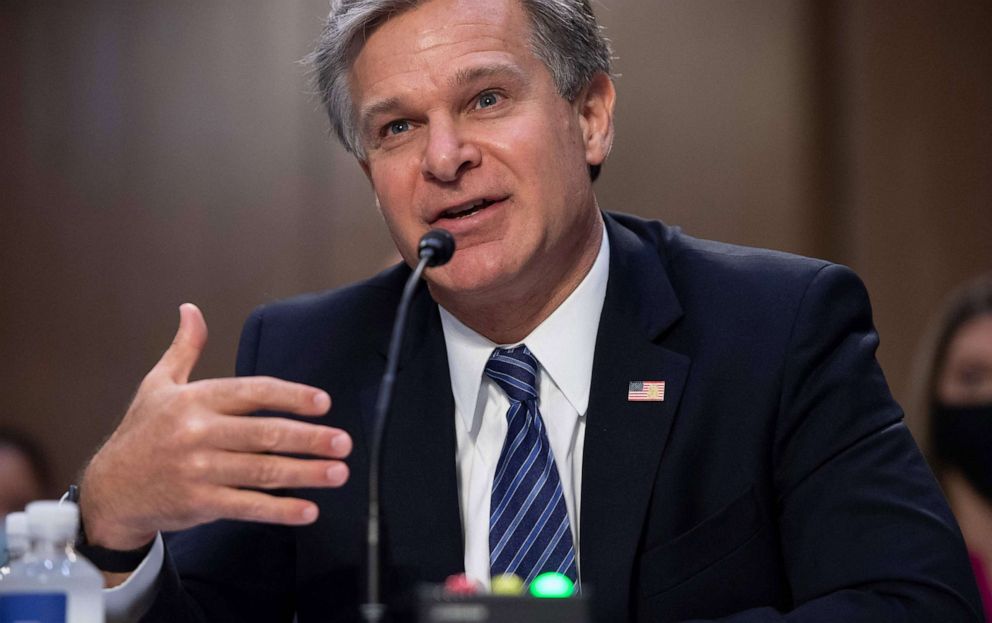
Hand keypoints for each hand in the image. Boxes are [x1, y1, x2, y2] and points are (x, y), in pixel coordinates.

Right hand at [80, 303, 351, 550]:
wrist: (108, 491)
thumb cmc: (141, 433)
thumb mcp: (157, 385)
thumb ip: (184, 349)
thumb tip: (190, 309)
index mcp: (195, 400)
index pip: (253, 393)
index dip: (291, 396)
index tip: (323, 403)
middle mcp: (198, 433)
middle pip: (265, 434)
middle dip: (310, 439)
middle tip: (344, 442)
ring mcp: (199, 470)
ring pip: (262, 471)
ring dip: (305, 473)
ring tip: (339, 473)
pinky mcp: (199, 503)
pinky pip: (247, 506)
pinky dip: (280, 510)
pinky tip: (309, 510)